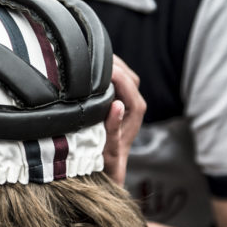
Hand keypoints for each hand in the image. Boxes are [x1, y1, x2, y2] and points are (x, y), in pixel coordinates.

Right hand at [102, 55, 145, 186]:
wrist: (109, 171)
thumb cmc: (107, 161)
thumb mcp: (108, 149)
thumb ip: (112, 128)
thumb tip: (116, 106)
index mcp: (136, 111)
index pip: (127, 81)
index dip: (113, 70)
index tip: (94, 64)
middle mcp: (136, 105)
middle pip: (128, 74)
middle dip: (112, 63)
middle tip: (91, 56)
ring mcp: (129, 104)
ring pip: (124, 76)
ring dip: (111, 67)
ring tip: (91, 59)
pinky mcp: (121, 103)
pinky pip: (118, 82)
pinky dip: (108, 75)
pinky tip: (94, 71)